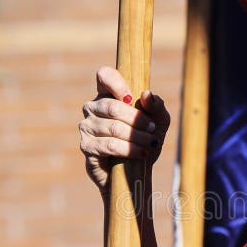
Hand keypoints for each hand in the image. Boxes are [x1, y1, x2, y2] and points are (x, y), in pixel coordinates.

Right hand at [78, 66, 170, 194]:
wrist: (136, 170)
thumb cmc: (145, 140)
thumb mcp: (159, 122)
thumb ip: (156, 106)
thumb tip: (146, 95)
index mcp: (108, 94)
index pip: (104, 75)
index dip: (116, 83)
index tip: (132, 98)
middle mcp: (93, 107)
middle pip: (113, 107)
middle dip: (137, 120)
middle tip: (152, 129)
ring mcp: (87, 126)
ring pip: (113, 128)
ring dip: (136, 136)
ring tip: (150, 143)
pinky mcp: (87, 146)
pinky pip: (109, 145)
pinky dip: (129, 149)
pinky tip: (141, 154)